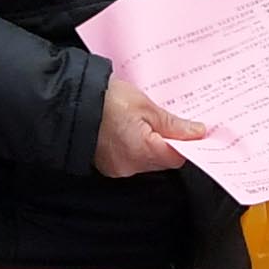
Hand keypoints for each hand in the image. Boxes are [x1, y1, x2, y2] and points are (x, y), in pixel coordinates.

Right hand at [92, 71, 214, 179]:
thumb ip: (172, 124)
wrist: (71, 101)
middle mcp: (130, 166)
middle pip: (163, 162)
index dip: (188, 144)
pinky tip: (134, 130)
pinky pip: (132, 160)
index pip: (178, 157)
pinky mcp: (109, 166)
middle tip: (172, 122)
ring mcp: (118, 168)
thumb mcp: (144, 105)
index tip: (194, 131)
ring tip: (149, 123)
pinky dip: (138, 148)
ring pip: (148, 162)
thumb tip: (197, 132)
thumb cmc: (105, 99)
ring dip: (154, 146)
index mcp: (142, 151)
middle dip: (170, 144)